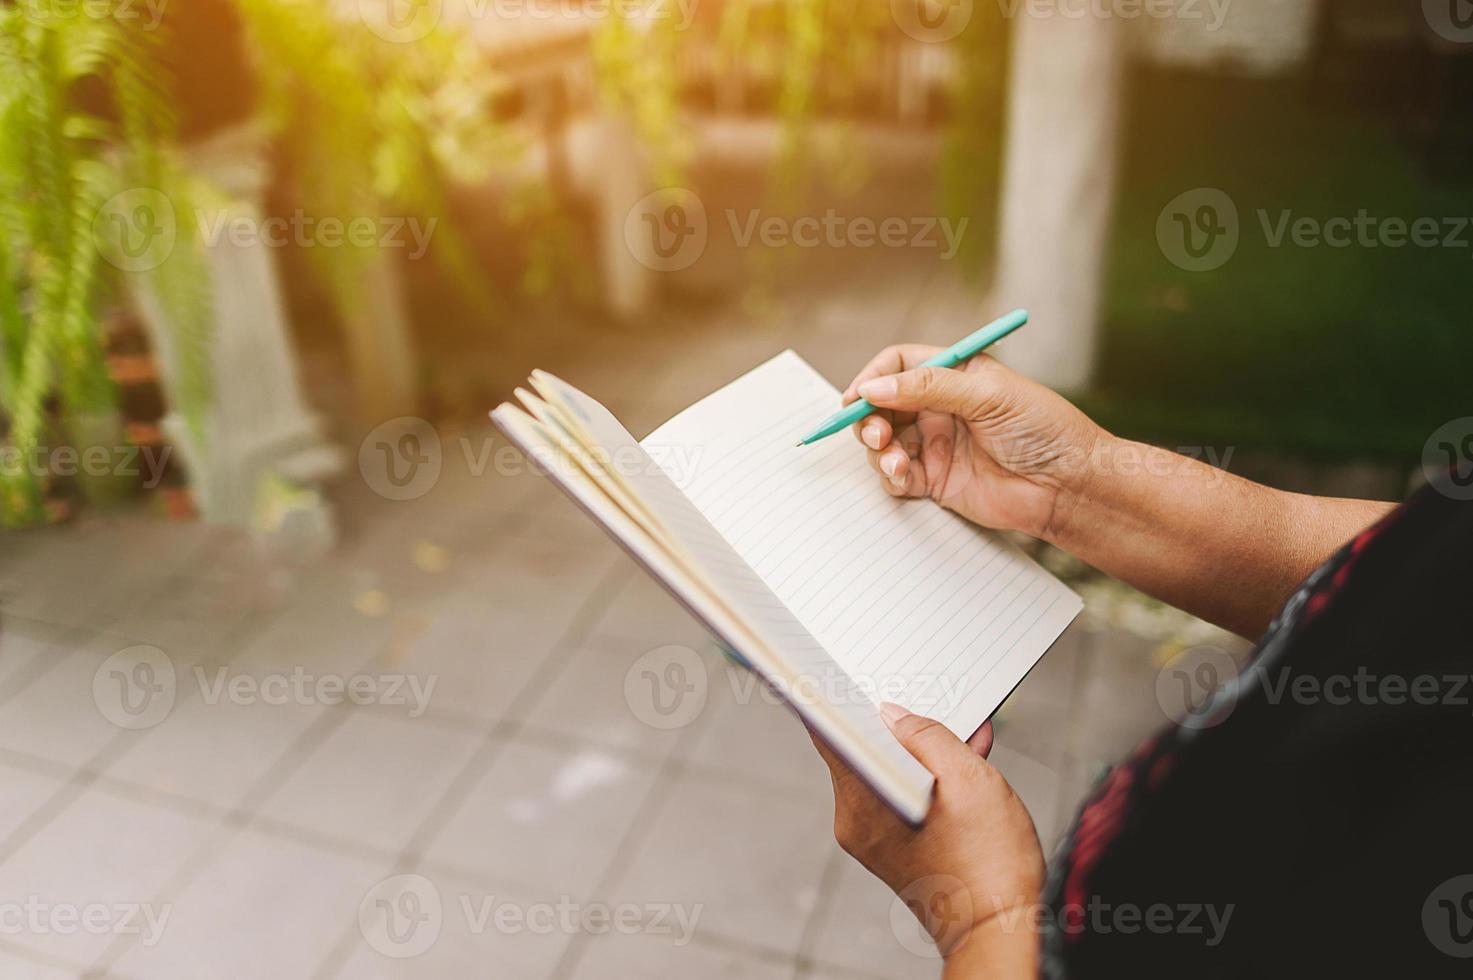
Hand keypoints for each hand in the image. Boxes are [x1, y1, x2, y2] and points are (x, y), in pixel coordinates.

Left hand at [810, 705, 1043, 959]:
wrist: (999, 929)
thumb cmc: (989, 861)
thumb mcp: (969, 778)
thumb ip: (928, 737)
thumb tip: (894, 714)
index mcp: (863, 797)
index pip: (827, 733)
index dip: (829, 697)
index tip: (829, 669)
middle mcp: (855, 819)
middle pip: (861, 749)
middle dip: (898, 725)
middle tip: (932, 705)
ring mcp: (869, 837)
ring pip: (884, 771)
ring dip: (919, 752)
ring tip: (965, 739)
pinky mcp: (887, 849)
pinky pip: (896, 796)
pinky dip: (923, 778)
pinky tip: (961, 768)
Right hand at [843, 346, 1104, 540]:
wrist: (1068, 485)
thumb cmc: (1044, 429)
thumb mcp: (987, 394)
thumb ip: (929, 387)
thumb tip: (875, 388)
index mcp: (955, 375)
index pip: (899, 365)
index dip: (874, 378)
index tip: (858, 396)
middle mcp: (940, 407)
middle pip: (882, 404)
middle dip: (869, 417)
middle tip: (874, 432)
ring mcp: (936, 444)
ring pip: (883, 441)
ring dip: (878, 448)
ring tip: (893, 457)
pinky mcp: (935, 480)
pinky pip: (896, 475)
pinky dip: (890, 475)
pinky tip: (902, 474)